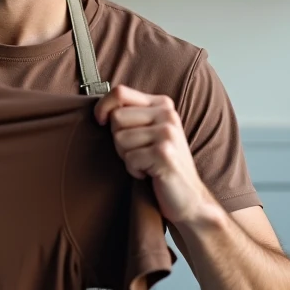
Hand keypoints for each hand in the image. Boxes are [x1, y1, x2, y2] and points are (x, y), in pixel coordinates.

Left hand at [94, 85, 213, 224]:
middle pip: (116, 118)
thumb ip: (132, 115)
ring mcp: (167, 133)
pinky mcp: (164, 153)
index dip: (103, 107)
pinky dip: (134, 171)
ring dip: (127, 157)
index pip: (120, 92)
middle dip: (118, 139)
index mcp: (162, 104)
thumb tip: (101, 108)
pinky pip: (129, 159)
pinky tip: (150, 173)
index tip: (100, 122)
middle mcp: (167, 114)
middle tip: (137, 152)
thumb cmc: (162, 164)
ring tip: (145, 163)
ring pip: (120, 139)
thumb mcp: (150, 132)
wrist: (189, 197)